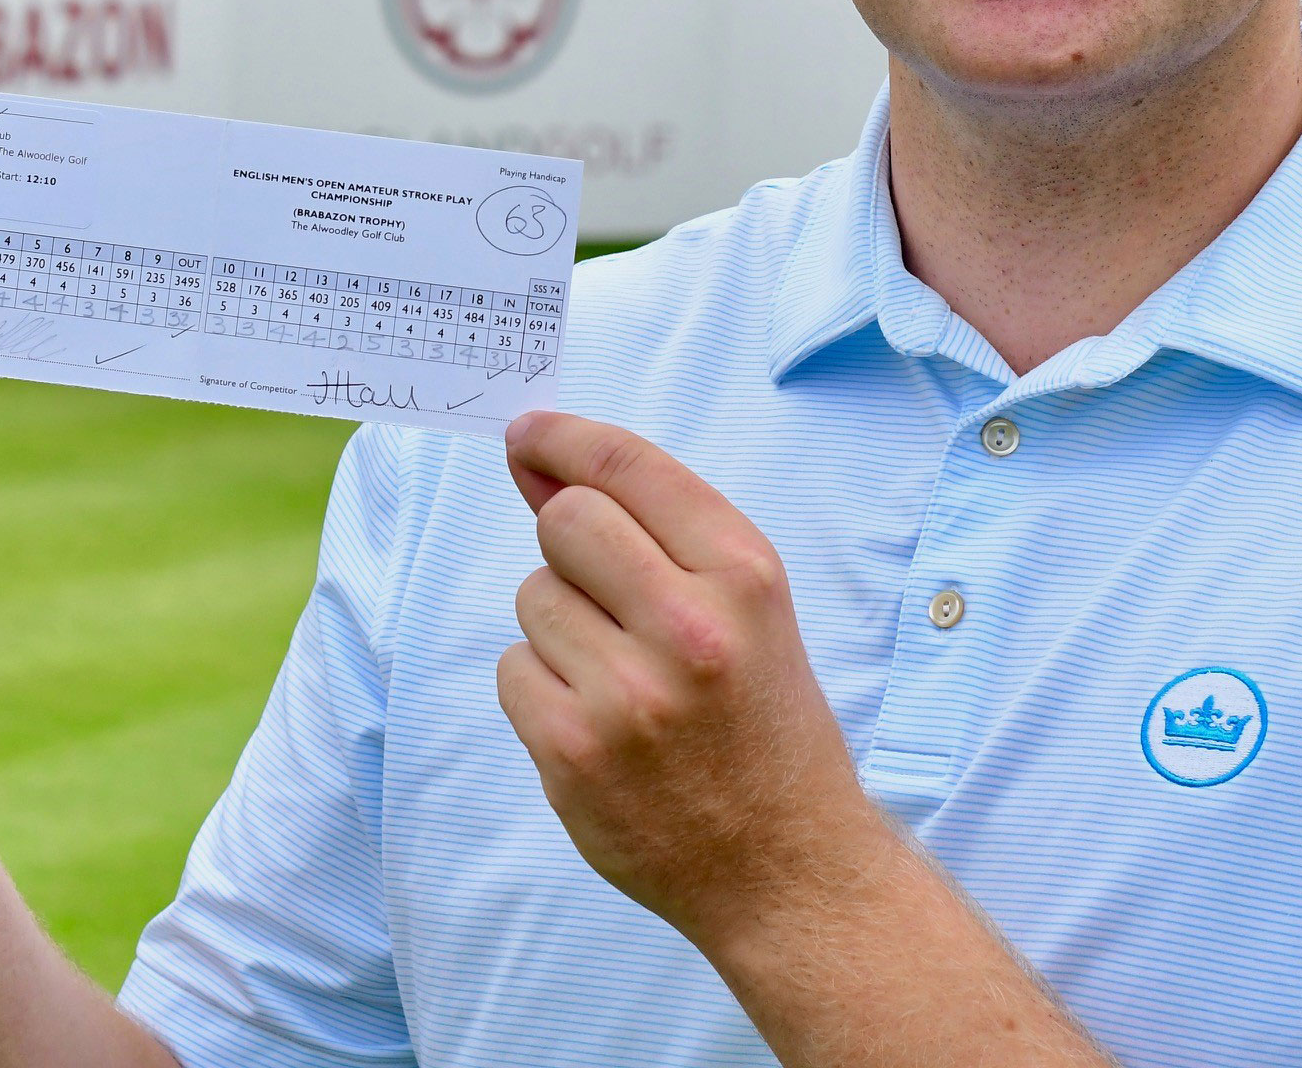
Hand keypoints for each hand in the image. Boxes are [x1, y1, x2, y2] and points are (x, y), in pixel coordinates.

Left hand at [496, 412, 892, 954]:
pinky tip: (598, 721)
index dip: (565, 438)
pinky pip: (514, 670)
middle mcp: (689, 626)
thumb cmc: (764, 724)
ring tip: (623, 676)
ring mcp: (626, 693)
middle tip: (604, 592)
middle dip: (569, 542)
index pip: (630, 468)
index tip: (527, 433)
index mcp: (745, 576)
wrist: (788, 868)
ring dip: (561, 625)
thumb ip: (653, 531)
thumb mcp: (748, 609)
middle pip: (566, 521)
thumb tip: (541, 464)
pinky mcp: (573, 752)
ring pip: (534, 597)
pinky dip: (542, 688)